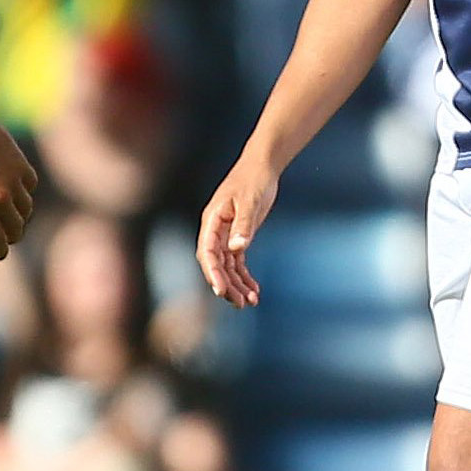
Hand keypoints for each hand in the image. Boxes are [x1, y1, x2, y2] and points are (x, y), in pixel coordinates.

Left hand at [0, 96, 36, 257]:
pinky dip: (24, 191)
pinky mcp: (21, 165)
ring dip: (19, 215)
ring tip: (9, 211)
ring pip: (27, 210)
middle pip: (17, 229)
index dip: (0, 251)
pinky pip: (30, 186)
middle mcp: (1, 200)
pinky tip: (14, 187)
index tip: (0, 253)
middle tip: (4, 234)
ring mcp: (14, 182)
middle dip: (10, 236)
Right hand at [199, 154, 279, 305]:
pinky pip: (237, 262)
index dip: (213, 273)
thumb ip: (244, 225)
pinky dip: (244, 276)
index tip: (221, 290)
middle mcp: (215, 231)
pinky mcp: (237, 236)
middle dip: (227, 285)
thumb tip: (237, 248)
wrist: (262, 167)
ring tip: (250, 302)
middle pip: (216, 265)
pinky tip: (254, 290)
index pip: (208, 253)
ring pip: (227, 267)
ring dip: (237, 285)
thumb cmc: (254, 180)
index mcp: (212, 221)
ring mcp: (225, 235)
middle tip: (240, 304)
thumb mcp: (250, 201)